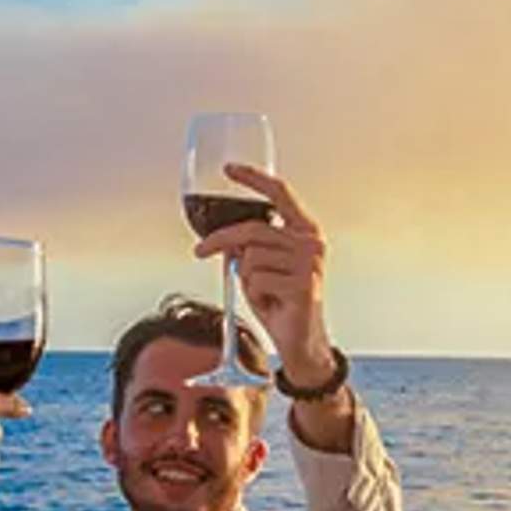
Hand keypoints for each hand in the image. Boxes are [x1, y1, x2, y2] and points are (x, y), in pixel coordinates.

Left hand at [200, 162, 332, 383]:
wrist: (300, 341)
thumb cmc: (281, 302)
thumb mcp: (259, 268)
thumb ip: (246, 246)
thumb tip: (224, 237)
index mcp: (304, 230)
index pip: (279, 193)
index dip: (253, 178)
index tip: (229, 169)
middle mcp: (310, 242)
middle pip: (252, 229)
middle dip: (220, 240)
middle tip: (201, 250)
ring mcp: (308, 263)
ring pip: (250, 257)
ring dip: (245, 278)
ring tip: (262, 291)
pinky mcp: (303, 285)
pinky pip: (257, 280)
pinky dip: (254, 294)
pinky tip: (270, 302)